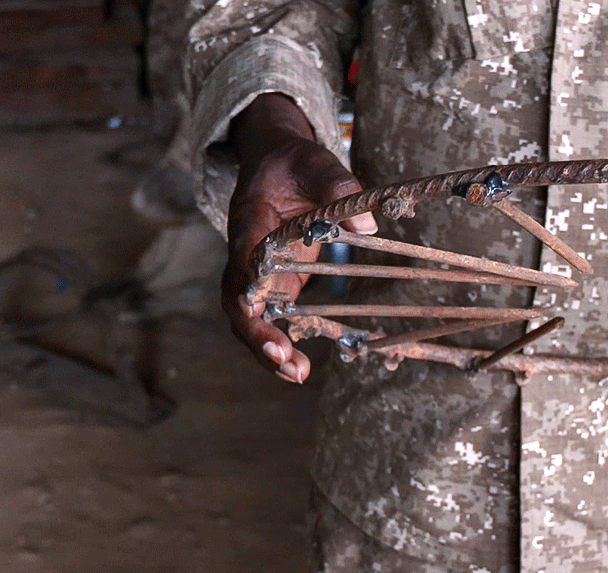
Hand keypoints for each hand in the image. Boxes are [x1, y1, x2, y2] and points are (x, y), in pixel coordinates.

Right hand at [225, 93, 375, 382]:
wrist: (278, 161)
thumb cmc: (295, 161)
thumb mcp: (317, 161)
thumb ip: (339, 185)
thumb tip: (368, 223)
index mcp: (250, 222)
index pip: (242, 266)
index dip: (250, 298)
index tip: (267, 323)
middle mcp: (246, 253)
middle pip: (239, 304)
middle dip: (258, 338)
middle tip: (287, 366)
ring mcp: (259, 272)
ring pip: (251, 319)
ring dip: (268, 351)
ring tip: (298, 375)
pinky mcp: (277, 282)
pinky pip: (272, 318)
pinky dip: (282, 343)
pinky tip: (301, 367)